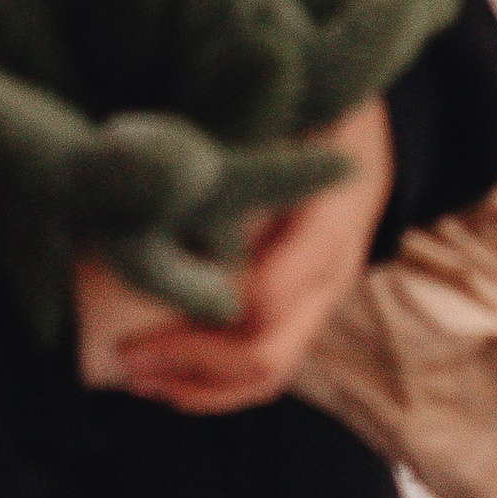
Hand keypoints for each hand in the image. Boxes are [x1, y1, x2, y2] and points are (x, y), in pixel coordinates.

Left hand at [74, 99, 393, 414]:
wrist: (371, 134)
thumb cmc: (321, 110)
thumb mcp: (294, 110)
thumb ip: (242, 138)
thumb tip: (159, 168)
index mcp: (328, 220)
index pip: (267, 295)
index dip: (204, 318)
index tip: (140, 317)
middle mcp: (331, 274)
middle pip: (267, 353)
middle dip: (191, 366)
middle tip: (125, 358)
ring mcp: (323, 301)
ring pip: (269, 374)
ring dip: (200, 387)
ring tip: (139, 379)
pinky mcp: (307, 313)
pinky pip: (270, 366)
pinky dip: (218, 384)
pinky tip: (169, 379)